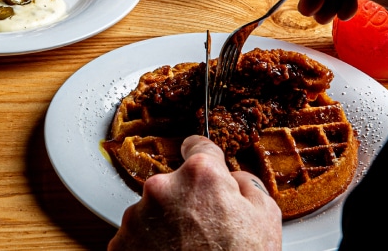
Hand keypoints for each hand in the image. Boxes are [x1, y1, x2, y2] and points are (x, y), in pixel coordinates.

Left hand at [108, 136, 281, 250]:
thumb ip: (248, 186)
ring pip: (155, 209)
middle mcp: (162, 188)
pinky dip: (150, 243)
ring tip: (188, 248)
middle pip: (175, 183)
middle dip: (188, 200)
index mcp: (200, 175)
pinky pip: (138, 234)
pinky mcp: (122, 241)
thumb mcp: (266, 220)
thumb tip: (234, 177)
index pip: (198, 145)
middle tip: (206, 228)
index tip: (201, 156)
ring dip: (168, 222)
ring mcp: (138, 215)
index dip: (206, 155)